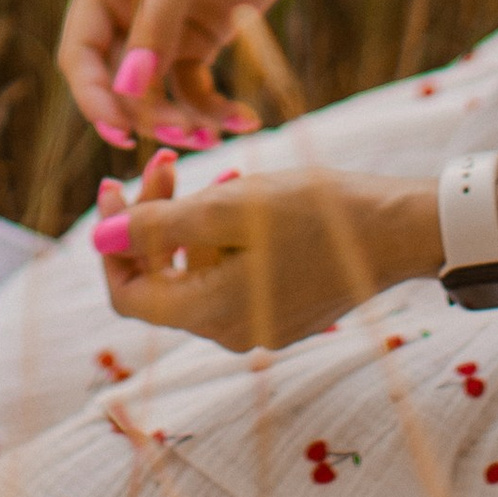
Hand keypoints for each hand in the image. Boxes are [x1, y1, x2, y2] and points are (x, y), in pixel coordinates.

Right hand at [58, 0, 315, 150]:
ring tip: (215, 133)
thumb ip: (155, 26)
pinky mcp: (201, 42)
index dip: (93, 98)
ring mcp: (164, 31)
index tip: (121, 132)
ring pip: (156, 97)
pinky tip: (245, 119)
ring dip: (180, 121)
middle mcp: (126, 11)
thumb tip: (128, 92)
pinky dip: (214, 111)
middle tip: (182, 132)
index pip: (80, 56)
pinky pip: (195, 92)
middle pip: (116, 85)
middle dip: (143, 115)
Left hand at [95, 154, 413, 351]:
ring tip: (214, 173)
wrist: (398, 229)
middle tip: (164, 162)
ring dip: (188, 225)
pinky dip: (222, 239)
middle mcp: (231, 334)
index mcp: (212, 316)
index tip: (115, 186)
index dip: (111, 244)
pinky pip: (231, 278)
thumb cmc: (314, 212)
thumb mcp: (229, 207)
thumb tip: (99, 239)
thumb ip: (160, 227)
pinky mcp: (284, 311)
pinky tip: (243, 198)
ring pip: (197, 275)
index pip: (128, 295)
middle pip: (162, 282)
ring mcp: (260, 326)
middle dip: (152, 220)